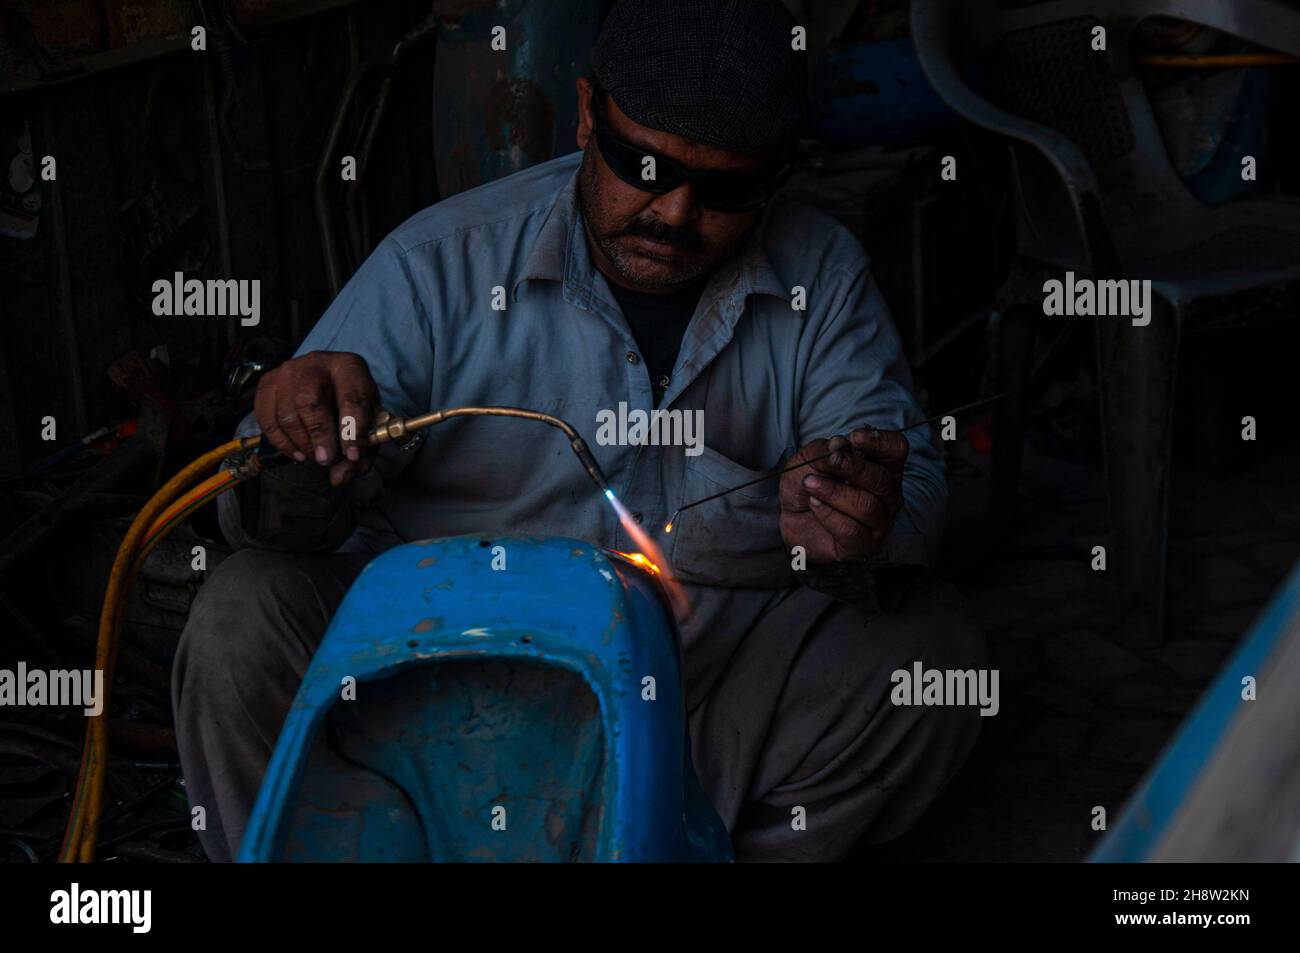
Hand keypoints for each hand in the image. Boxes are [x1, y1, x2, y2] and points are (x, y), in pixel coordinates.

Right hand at [254, 351, 379, 486]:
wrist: (328, 380)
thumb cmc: (350, 403)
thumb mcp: (367, 423)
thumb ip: (361, 452)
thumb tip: (339, 477)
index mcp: (349, 367)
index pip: (351, 397)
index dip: (352, 430)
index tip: (352, 456)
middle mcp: (316, 363)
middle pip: (309, 401)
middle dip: (319, 436)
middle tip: (325, 460)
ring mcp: (288, 371)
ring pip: (286, 413)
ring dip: (301, 443)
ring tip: (315, 457)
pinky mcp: (268, 383)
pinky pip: (267, 418)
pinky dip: (281, 442)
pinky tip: (298, 454)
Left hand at [779, 427, 908, 563]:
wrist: (790, 518)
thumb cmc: (807, 486)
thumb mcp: (807, 461)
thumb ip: (822, 451)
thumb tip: (839, 445)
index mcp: (881, 467)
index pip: (896, 450)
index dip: (880, 442)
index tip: (855, 437)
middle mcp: (887, 494)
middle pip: (882, 479)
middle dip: (854, 468)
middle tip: (832, 461)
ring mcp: (878, 521)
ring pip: (867, 505)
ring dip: (834, 492)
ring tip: (810, 484)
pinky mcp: (863, 544)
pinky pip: (851, 530)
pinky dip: (828, 514)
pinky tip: (813, 504)